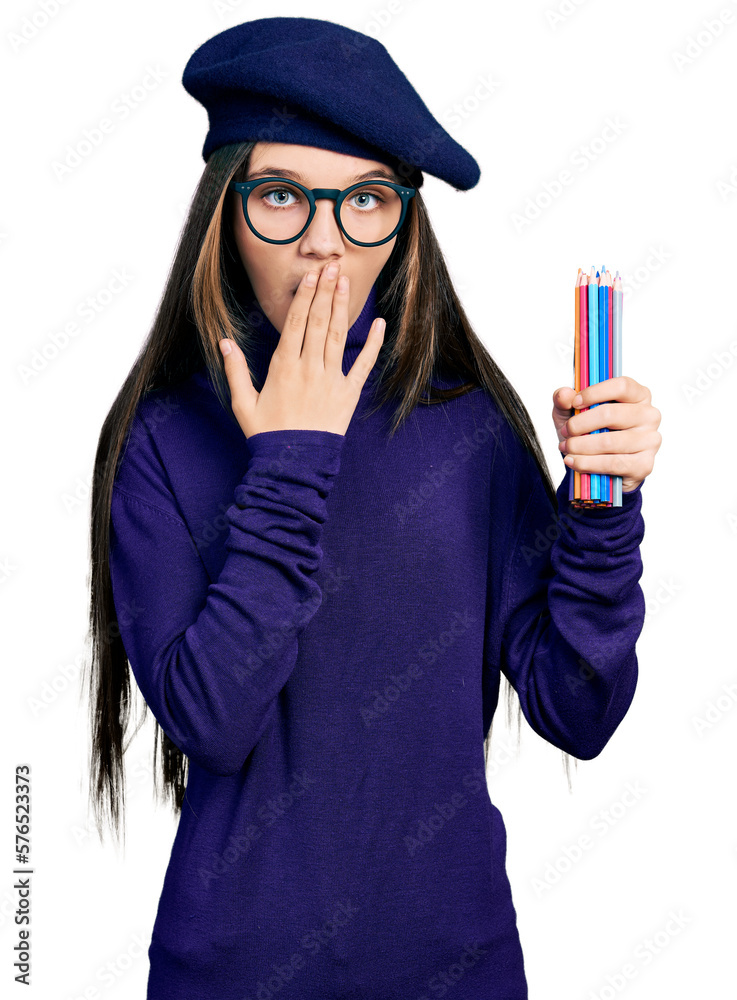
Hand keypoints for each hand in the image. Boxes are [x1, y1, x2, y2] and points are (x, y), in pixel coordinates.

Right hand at [218, 262, 385, 438]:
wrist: (294, 464)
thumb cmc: (266, 435)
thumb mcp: (243, 403)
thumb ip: (236, 370)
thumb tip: (224, 342)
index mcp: (283, 367)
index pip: (294, 323)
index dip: (303, 296)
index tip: (309, 275)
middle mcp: (309, 369)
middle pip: (317, 322)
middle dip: (324, 291)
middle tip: (331, 266)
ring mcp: (331, 380)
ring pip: (337, 336)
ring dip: (342, 307)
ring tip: (345, 281)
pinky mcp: (349, 394)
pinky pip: (364, 364)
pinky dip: (373, 343)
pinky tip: (379, 323)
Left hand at [552, 376, 660, 492]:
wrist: (600, 469)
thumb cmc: (589, 433)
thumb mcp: (572, 414)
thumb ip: (565, 401)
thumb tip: (563, 394)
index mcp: (638, 395)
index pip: (621, 386)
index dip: (594, 393)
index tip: (574, 403)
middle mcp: (649, 415)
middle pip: (611, 414)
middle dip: (580, 424)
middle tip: (565, 431)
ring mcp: (650, 440)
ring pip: (609, 442)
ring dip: (580, 446)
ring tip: (566, 448)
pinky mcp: (644, 464)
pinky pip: (612, 463)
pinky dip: (587, 463)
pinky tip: (573, 461)